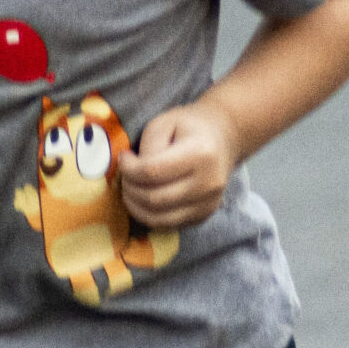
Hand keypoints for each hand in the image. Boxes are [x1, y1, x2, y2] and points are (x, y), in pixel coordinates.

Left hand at [120, 103, 235, 228]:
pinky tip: (144, 199)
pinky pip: (168, 225)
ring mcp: (208, 203)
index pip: (153, 171)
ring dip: (136, 207)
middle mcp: (208, 182)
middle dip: (130, 189)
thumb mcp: (165, 122)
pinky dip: (149, 216)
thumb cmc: (190, 127)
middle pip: (155, 199)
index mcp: (200, 153)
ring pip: (159, 219)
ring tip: (131, 189)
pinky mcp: (204, 216)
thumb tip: (134, 171)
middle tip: (125, 176)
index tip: (124, 158)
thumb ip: (149, 145)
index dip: (129, 169)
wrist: (223, 138)